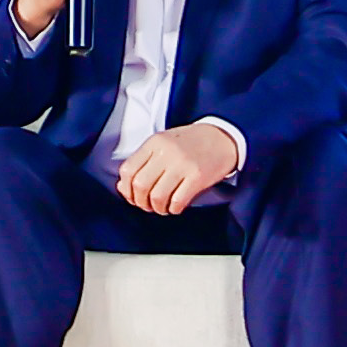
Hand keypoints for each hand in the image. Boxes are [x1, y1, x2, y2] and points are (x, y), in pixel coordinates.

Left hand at [116, 121, 239, 215]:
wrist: (222, 137)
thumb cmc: (191, 143)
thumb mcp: (164, 143)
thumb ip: (144, 162)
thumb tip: (123, 188)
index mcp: (154, 142)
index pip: (128, 170)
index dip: (126, 189)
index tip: (132, 196)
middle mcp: (166, 152)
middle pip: (140, 185)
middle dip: (140, 201)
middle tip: (147, 205)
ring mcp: (182, 164)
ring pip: (157, 196)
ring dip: (157, 208)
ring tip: (162, 208)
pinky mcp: (198, 177)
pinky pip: (178, 201)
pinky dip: (173, 209)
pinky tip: (175, 207)